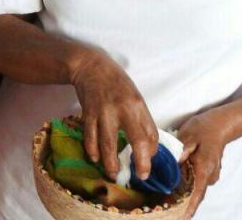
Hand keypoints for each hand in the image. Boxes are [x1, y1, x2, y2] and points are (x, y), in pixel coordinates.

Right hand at [70, 48, 158, 179]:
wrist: (91, 66)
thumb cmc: (117, 82)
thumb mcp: (135, 96)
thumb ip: (141, 118)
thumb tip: (147, 144)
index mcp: (138, 105)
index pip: (151, 133)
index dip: (153, 150)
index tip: (149, 158)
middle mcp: (123, 109)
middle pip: (136, 141)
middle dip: (141, 162)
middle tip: (141, 175)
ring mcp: (104, 112)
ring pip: (108, 144)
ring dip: (111, 163)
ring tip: (113, 174)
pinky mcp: (88, 113)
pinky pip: (90, 137)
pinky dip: (92, 150)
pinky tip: (95, 158)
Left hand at [177, 109, 230, 218]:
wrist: (221, 124)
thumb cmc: (205, 128)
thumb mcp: (189, 135)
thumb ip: (182, 150)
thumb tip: (175, 162)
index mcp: (204, 168)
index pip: (197, 194)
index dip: (189, 207)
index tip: (183, 218)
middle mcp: (210, 175)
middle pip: (196, 194)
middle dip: (183, 204)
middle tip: (167, 210)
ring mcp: (211, 174)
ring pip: (196, 188)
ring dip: (185, 194)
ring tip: (167, 199)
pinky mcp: (209, 171)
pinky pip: (198, 182)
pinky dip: (189, 186)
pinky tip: (176, 185)